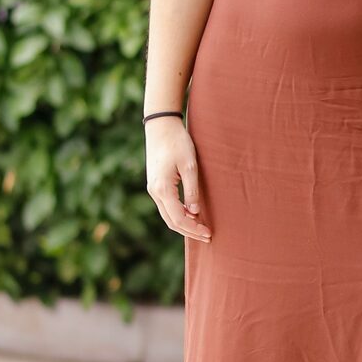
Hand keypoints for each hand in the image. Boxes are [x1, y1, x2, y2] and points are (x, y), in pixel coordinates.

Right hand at [146, 119, 210, 241]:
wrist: (161, 126)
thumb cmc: (178, 142)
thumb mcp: (190, 166)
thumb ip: (192, 191)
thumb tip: (195, 213)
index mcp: (163, 189)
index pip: (179, 219)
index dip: (194, 229)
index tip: (208, 233)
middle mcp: (154, 192)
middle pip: (171, 221)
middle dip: (189, 231)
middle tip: (207, 236)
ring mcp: (152, 189)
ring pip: (167, 215)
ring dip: (184, 224)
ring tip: (201, 228)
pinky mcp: (154, 184)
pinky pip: (166, 206)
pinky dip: (178, 214)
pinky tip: (191, 214)